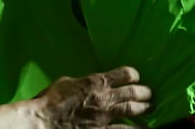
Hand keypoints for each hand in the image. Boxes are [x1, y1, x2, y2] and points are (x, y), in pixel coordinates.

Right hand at [36, 66, 151, 127]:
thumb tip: (91, 83)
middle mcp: (104, 98)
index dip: (133, 75)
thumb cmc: (51, 100)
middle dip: (144, 92)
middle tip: (149, 94)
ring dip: (144, 108)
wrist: (45, 120)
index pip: (124, 74)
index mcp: (95, 82)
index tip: (136, 77)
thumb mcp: (67, 82)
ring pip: (132, 110)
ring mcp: (105, 116)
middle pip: (133, 92)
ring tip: (149, 108)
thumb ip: (84, 82)